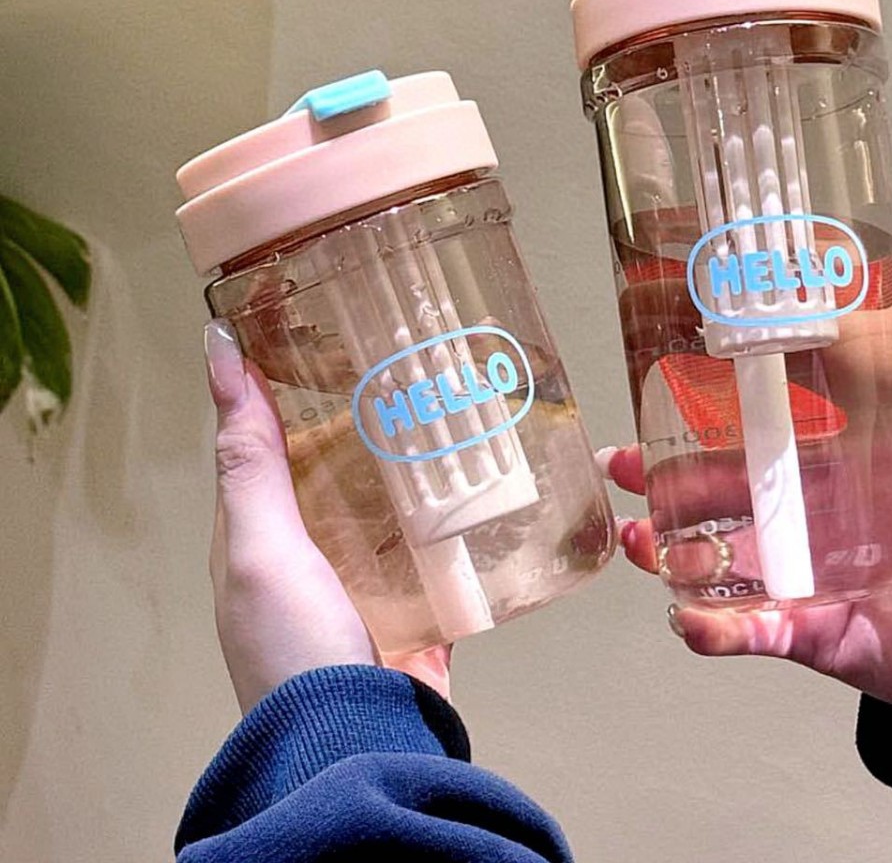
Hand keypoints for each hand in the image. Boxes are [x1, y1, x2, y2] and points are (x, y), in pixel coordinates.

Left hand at [203, 319, 450, 712]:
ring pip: (392, 504)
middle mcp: (311, 556)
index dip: (288, 387)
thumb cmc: (294, 648)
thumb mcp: (259, 548)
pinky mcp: (418, 607)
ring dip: (419, 463)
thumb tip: (218, 356)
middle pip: (338, 469)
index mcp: (261, 538)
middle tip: (413, 362)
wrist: (357, 745)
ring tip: (459, 406)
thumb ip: (250, 462)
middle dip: (371, 418)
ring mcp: (366, 583)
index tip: (327, 330)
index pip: (269, 444)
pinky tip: (489, 482)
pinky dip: (458, 519)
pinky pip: (438, 550)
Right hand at [606, 230, 891, 721]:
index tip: (659, 388)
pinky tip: (688, 618)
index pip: (760, 430)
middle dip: (664, 481)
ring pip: (719, 561)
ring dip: (670, 552)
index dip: (706, 414)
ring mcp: (808, 575)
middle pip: (722, 495)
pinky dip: (715, 630)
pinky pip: (752, 632)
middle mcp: (814, 516)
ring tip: (639, 539)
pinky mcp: (816, 633)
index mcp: (841, 462)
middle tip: (619, 466)